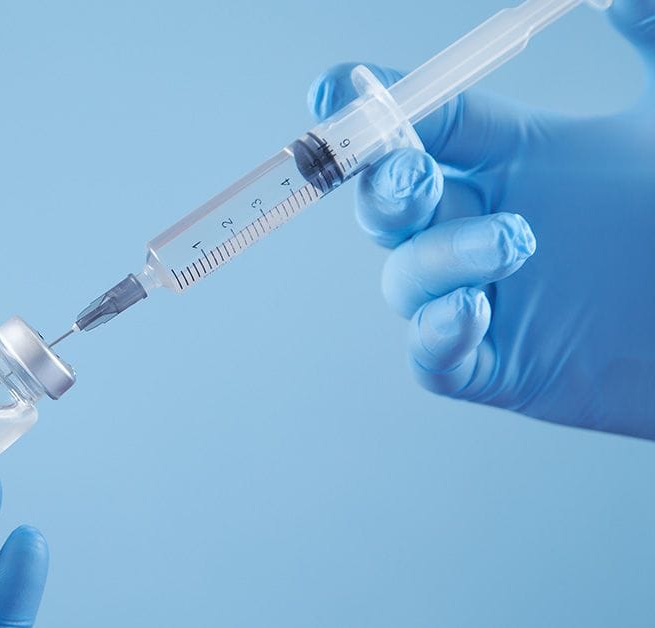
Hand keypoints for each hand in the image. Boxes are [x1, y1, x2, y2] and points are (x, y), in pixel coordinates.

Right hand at [308, 0, 654, 437]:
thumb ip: (649, 43)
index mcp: (514, 161)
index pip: (422, 124)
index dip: (371, 104)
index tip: (337, 86)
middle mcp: (483, 226)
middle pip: (387, 204)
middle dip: (382, 186)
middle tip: (414, 172)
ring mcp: (486, 299)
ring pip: (405, 278)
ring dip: (436, 257)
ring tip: (511, 242)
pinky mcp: (499, 368)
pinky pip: (434, 356)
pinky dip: (435, 332)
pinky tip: (468, 310)